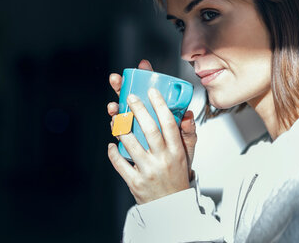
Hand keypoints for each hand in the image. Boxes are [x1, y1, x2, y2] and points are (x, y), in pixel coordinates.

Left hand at [108, 88, 189, 203]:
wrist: (171, 207)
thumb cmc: (176, 177)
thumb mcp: (187, 155)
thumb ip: (187, 133)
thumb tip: (187, 113)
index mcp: (176, 151)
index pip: (169, 123)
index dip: (160, 105)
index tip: (152, 92)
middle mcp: (163, 160)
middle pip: (149, 130)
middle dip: (138, 110)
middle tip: (129, 97)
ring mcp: (148, 171)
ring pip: (131, 144)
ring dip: (121, 128)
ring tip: (116, 117)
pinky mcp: (135, 182)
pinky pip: (120, 164)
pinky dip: (113, 152)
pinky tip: (112, 143)